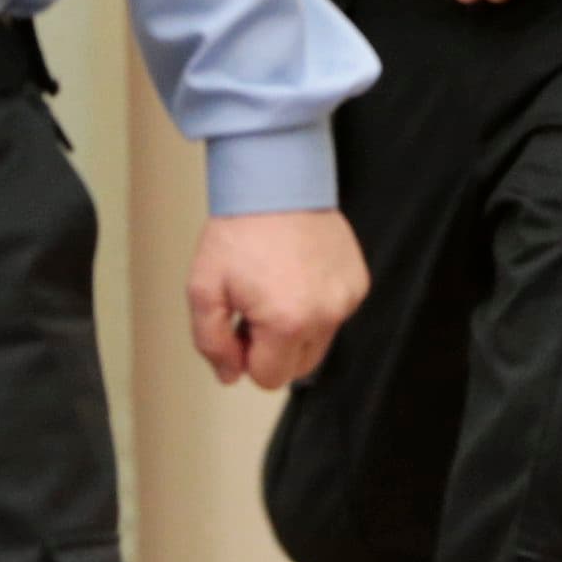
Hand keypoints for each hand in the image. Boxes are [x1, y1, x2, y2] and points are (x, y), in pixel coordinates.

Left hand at [185, 210, 369, 389]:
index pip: (269, 378)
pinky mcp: (358, 281)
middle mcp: (325, 315)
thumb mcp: (203, 288)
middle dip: (273, 347)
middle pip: (298, 367)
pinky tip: (297, 274)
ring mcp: (346, 298)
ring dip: (296, 327)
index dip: (247, 356)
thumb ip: (211, 342)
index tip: (240, 323)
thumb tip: (230, 374)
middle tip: (255, 306)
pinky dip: (316, 304)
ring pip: (318, 342)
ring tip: (277, 287)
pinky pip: (335, 313)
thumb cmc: (240, 230)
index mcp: (287, 322)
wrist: (276, 182)